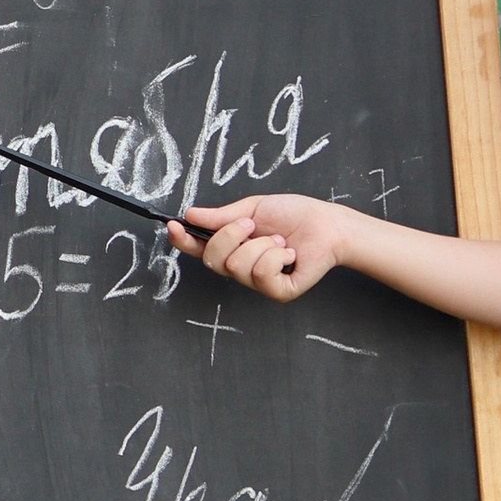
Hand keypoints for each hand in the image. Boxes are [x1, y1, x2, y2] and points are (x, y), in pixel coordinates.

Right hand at [168, 194, 354, 300]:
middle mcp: (242, 267)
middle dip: (230, 236)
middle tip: (252, 225)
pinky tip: (289, 254)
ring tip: (279, 241)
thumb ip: (222, 217)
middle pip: (214, 259)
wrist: (327, 224)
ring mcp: (258, 283)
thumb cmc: (294, 215)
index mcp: (233, 246)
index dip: (183, 240)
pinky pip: (261, 274)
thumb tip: (191, 215)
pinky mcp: (277, 292)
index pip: (199, 248)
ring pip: (237, 266)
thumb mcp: (253, 209)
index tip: (173, 225)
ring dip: (261, 245)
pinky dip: (276, 257)